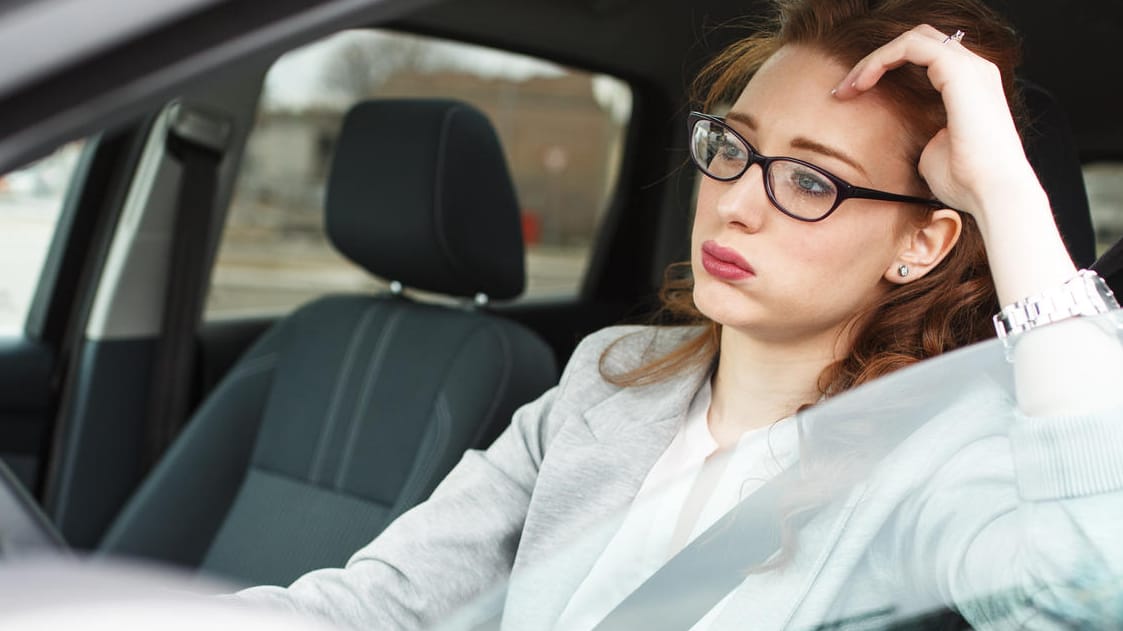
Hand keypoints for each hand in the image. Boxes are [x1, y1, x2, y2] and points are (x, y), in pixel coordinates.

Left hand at [831, 24, 1040, 224]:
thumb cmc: (967, 181)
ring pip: (913, 38)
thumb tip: (908, 138)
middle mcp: (975, 70)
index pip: (925, 56)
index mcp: (971, 87)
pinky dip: (881, 59)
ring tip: (847, 87)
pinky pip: (911, 46)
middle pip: (919, 40)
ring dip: (874, 58)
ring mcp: (970, 68)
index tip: (852, 95)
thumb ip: (921, 135)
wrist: (991, 194)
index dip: (886, 67)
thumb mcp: (933, 154)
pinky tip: (862, 83)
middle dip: (877, 58)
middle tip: (845, 89)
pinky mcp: (959, 72)